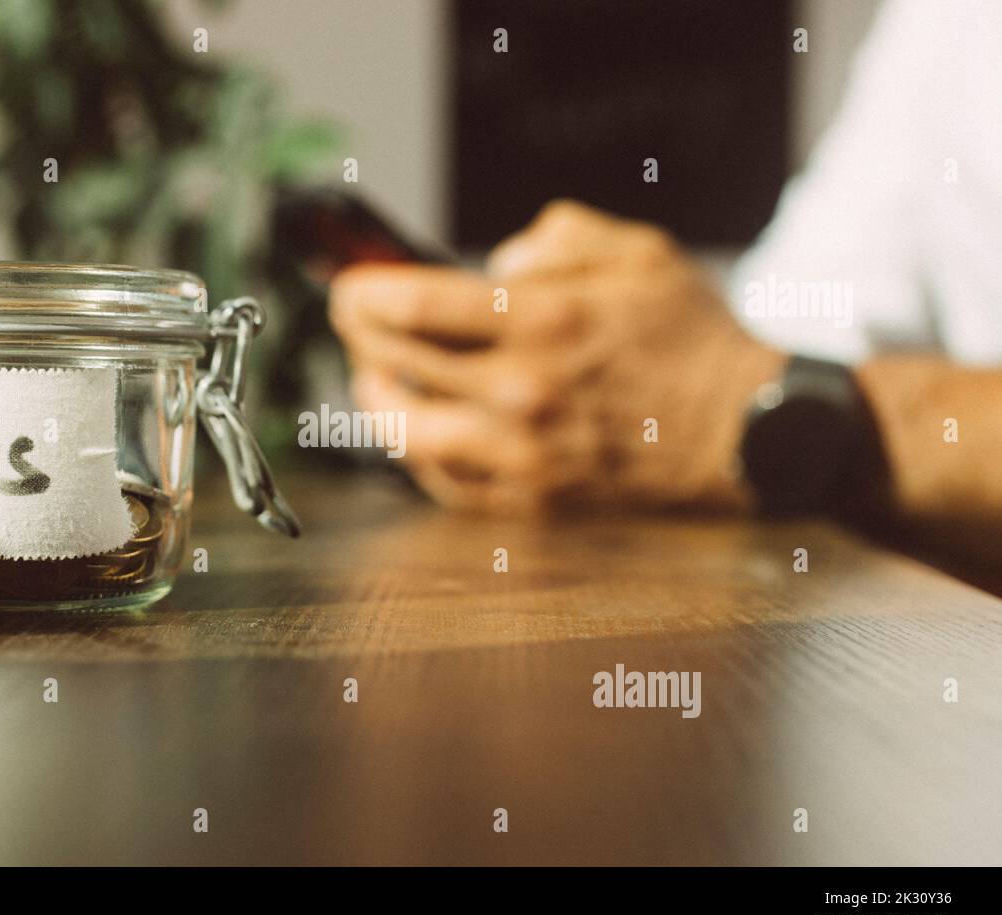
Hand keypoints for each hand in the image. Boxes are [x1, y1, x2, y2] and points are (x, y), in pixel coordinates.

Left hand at [328, 200, 784, 513]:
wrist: (742, 430)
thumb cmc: (687, 337)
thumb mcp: (638, 252)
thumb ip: (558, 238)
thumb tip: (496, 261)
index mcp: (545, 323)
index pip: (418, 306)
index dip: (366, 292)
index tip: (348, 285)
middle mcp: (523, 392)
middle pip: (398, 365)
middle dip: (358, 336)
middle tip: (349, 319)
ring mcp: (523, 454)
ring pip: (408, 434)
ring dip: (375, 401)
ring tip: (371, 377)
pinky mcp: (532, 500)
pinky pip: (447, 483)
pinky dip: (418, 455)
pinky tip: (416, 431)